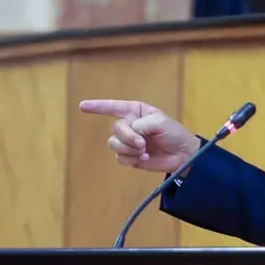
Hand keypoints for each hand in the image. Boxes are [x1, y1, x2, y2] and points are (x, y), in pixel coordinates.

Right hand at [79, 99, 200, 172]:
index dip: (98, 106)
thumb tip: (130, 131)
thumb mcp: (161, 122)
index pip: (113, 107)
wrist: (182, 155)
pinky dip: (131, 158)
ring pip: (114, 144)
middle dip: (128, 137)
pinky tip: (144, 157)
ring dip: (129, 149)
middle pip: (115, 129)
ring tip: (144, 150)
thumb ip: (143, 124)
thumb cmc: (174, 133)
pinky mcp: (130, 157)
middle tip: (142, 142)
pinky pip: (120, 158)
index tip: (82, 106)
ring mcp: (128, 141)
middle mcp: (129, 125)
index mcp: (136, 112)